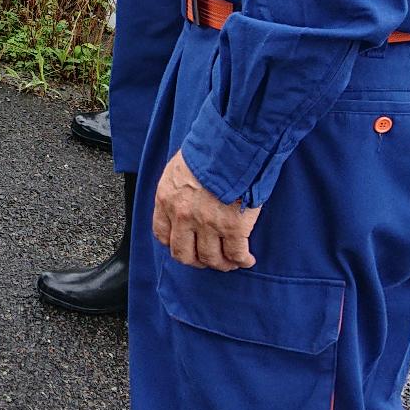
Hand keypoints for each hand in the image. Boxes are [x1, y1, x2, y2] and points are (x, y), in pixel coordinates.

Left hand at [151, 150, 261, 271]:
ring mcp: (208, 224)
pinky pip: (236, 254)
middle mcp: (183, 216)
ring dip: (221, 264)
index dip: (174, 245)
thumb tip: (188, 197)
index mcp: (167, 200)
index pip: (162, 235)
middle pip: (184, 254)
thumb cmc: (208, 150)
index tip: (185, 245)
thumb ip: (178, 189)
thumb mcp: (178, 168)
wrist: (230, 146)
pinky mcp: (233, 227)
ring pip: (211, 258)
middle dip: (196, 261)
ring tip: (230, 262)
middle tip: (207, 259)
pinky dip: (242, 260)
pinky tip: (247, 259)